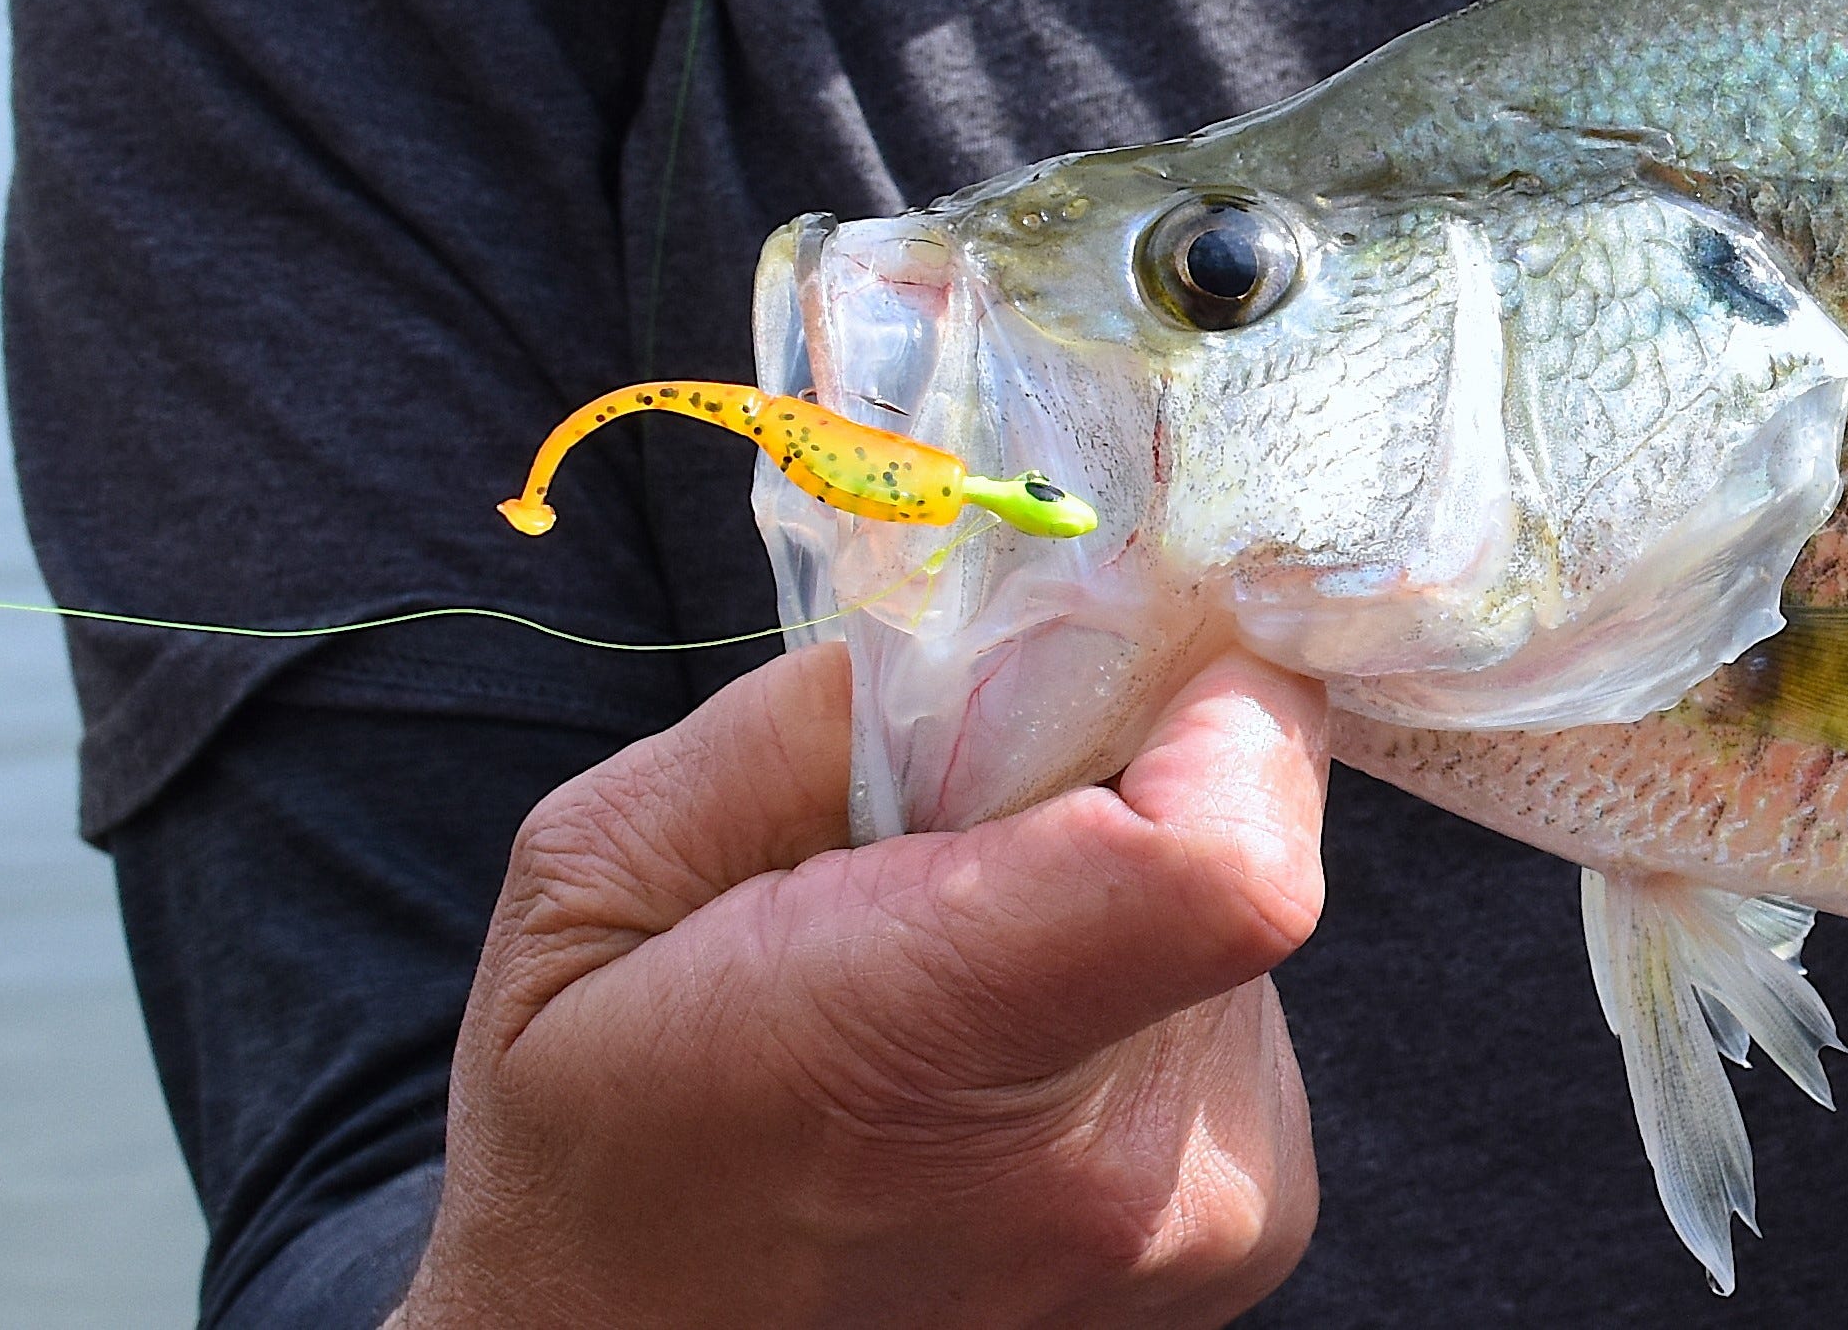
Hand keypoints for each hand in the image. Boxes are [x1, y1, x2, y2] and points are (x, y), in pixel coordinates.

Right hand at [394, 643, 1330, 1329]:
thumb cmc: (596, 1146)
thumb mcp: (598, 880)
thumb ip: (808, 720)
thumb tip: (1009, 619)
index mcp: (936, 1048)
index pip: (1229, 860)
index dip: (1215, 714)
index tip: (1117, 662)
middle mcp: (1123, 1165)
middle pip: (1235, 836)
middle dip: (1112, 781)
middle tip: (946, 842)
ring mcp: (1207, 1218)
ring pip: (1233, 919)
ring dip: (1119, 894)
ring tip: (949, 978)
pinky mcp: (1251, 1227)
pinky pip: (1236, 1014)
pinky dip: (1139, 991)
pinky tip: (1005, 1058)